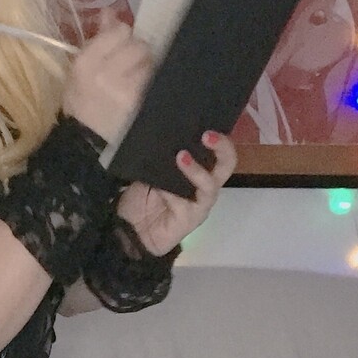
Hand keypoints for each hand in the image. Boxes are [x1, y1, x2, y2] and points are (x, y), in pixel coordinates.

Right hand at [62, 8, 154, 145]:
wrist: (85, 140)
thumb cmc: (80, 101)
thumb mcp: (80, 69)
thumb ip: (97, 39)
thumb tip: (109, 12)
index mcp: (86, 63)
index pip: (120, 31)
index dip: (123, 36)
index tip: (119, 46)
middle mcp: (105, 74)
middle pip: (139, 45)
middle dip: (136, 52)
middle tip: (128, 65)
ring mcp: (125, 89)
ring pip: (150, 62)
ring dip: (145, 67)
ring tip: (134, 80)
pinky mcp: (140, 102)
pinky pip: (153, 81)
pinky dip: (149, 82)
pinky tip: (139, 91)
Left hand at [117, 131, 236, 253]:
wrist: (131, 230)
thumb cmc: (143, 199)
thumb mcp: (150, 172)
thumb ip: (162, 158)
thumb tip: (166, 136)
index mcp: (199, 172)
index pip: (219, 153)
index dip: (220, 140)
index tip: (207, 127)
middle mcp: (205, 187)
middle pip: (227, 166)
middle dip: (222, 149)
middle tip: (207, 136)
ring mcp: (200, 205)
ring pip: (209, 185)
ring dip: (196, 170)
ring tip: (181, 156)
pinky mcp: (190, 220)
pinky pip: (185, 203)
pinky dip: (171, 193)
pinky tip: (159, 188)